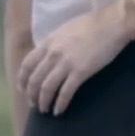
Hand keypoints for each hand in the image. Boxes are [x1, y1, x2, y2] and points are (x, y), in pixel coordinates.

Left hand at [17, 4, 134, 115]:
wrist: (112, 24)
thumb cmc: (92, 24)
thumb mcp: (65, 30)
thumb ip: (54, 43)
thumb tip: (48, 56)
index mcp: (48, 42)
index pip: (27, 64)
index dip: (22, 80)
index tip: (23, 89)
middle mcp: (53, 53)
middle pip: (35, 79)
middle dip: (32, 95)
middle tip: (34, 104)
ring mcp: (66, 63)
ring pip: (47, 88)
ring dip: (43, 102)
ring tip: (45, 110)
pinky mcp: (80, 72)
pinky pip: (65, 92)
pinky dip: (60, 104)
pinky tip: (59, 111)